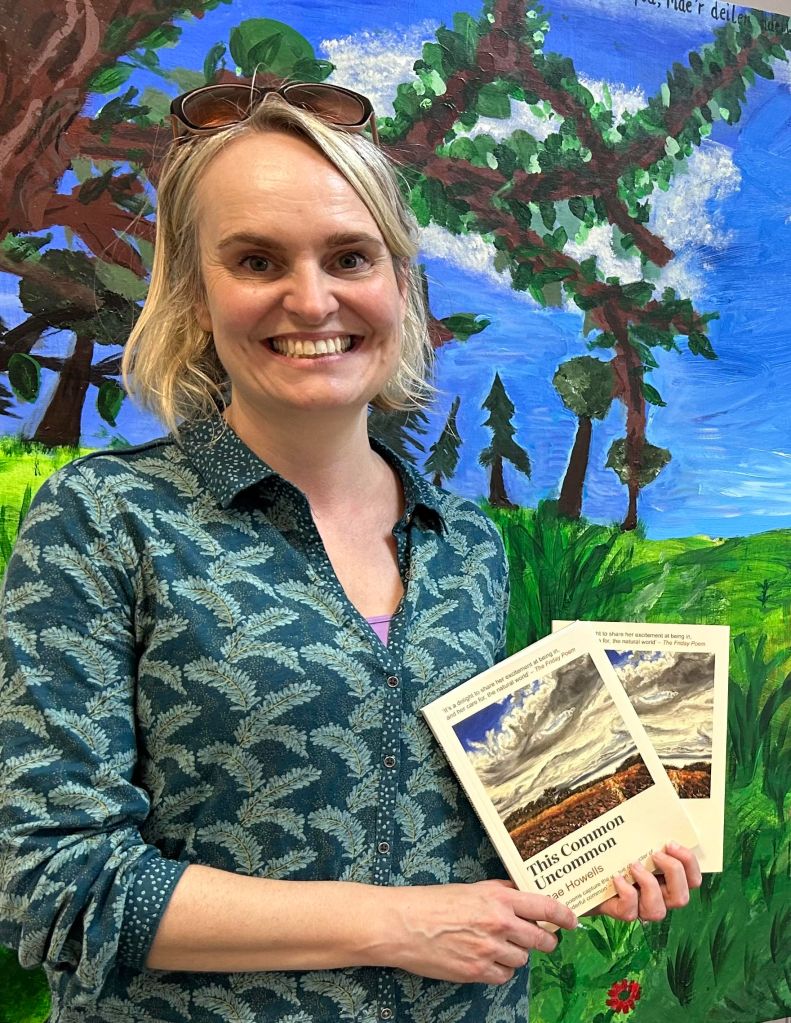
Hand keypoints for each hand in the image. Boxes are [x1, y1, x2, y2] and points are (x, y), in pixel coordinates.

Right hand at [386, 879, 577, 984]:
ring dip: (516, 955)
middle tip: (540, 940)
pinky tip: (487, 961)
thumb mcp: (471, 889)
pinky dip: (500, 971)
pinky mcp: (477, 972)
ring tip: (498, 947)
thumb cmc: (433, 902)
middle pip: (540, 940)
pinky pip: (504, 976)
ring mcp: (489, 950)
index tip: (573, 921)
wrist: (404, 924)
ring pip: (522, 960)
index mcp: (498, 898)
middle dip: (544, 942)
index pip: (544, 907)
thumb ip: (499, 893)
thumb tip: (521, 896)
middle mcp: (499, 923)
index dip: (564, 916)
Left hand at [591, 842, 701, 922]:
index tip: (670, 843)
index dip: (688, 863)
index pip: (693, 880)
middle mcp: (661, 899)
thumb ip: (648, 835)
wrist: (591, 874)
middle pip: (681, 898)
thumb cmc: (619, 855)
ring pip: (658, 911)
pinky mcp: (623, 913)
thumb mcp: (635, 843)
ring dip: (648, 884)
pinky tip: (617, 877)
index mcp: (670, 881)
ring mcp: (642, 909)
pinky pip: (630, 911)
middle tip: (655, 854)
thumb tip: (652, 811)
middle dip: (672, 872)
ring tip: (633, 865)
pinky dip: (626, 892)